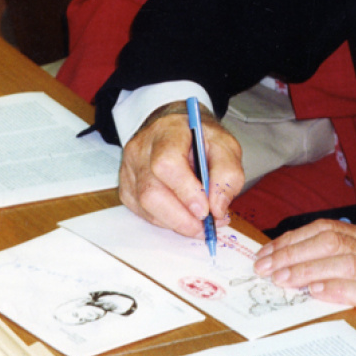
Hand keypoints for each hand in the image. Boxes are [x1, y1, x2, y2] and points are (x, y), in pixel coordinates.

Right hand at [118, 105, 243, 234]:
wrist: (178, 130)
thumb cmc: (201, 138)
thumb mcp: (226, 146)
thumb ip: (228, 175)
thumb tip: (217, 209)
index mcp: (167, 132)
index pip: (167, 163)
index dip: (185, 191)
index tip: (205, 210)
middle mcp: (141, 149)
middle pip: (151, 192)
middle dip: (181, 217)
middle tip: (206, 226)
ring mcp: (130, 169)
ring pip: (146, 207)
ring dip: (176, 221)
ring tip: (199, 221)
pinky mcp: (127, 188)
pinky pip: (144, 214)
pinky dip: (166, 220)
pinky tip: (182, 213)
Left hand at [253, 218, 355, 355]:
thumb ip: (341, 266)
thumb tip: (292, 267)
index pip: (325, 228)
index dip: (293, 239)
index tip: (267, 253)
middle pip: (330, 240)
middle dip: (293, 252)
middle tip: (267, 268)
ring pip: (344, 260)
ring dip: (308, 269)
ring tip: (283, 279)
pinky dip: (338, 288)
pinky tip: (317, 292)